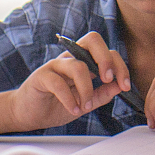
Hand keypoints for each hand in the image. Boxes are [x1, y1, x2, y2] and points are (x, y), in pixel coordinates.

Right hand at [6, 34, 130, 129]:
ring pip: (78, 66)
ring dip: (87, 90)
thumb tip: (120, 86)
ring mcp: (55, 65)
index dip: (119, 65)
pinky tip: (73, 109)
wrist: (29, 114)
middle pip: (93, 40)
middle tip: (108, 80)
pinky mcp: (41, 76)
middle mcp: (71, 58)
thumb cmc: (57, 105)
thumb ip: (102, 94)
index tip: (125, 85)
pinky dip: (69, 99)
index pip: (107, 51)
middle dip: (106, 60)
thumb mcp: (86, 102)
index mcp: (84, 61)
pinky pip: (58, 82)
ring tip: (86, 107)